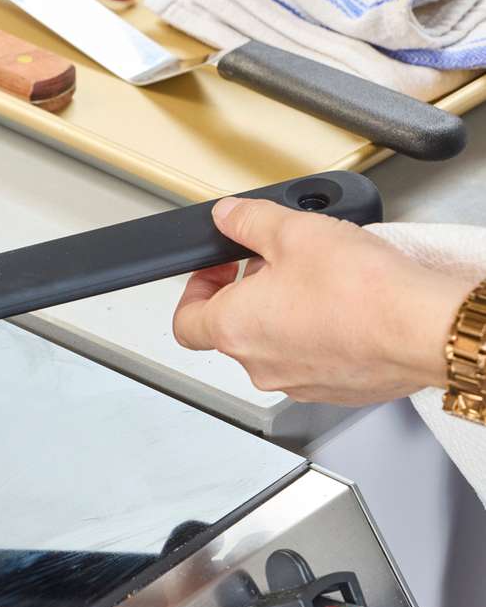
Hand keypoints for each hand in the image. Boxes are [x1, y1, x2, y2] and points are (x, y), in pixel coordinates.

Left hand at [172, 197, 474, 405]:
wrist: (422, 328)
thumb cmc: (360, 290)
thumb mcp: (294, 231)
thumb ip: (249, 221)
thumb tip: (228, 216)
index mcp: (233, 329)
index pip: (184, 321)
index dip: (195, 291)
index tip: (217, 270)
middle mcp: (258, 365)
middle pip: (233, 330)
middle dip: (248, 294)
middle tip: (275, 264)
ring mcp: (296, 383)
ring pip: (274, 346)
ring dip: (284, 315)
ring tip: (317, 282)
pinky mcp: (334, 390)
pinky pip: (313, 361)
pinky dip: (319, 336)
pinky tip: (345, 309)